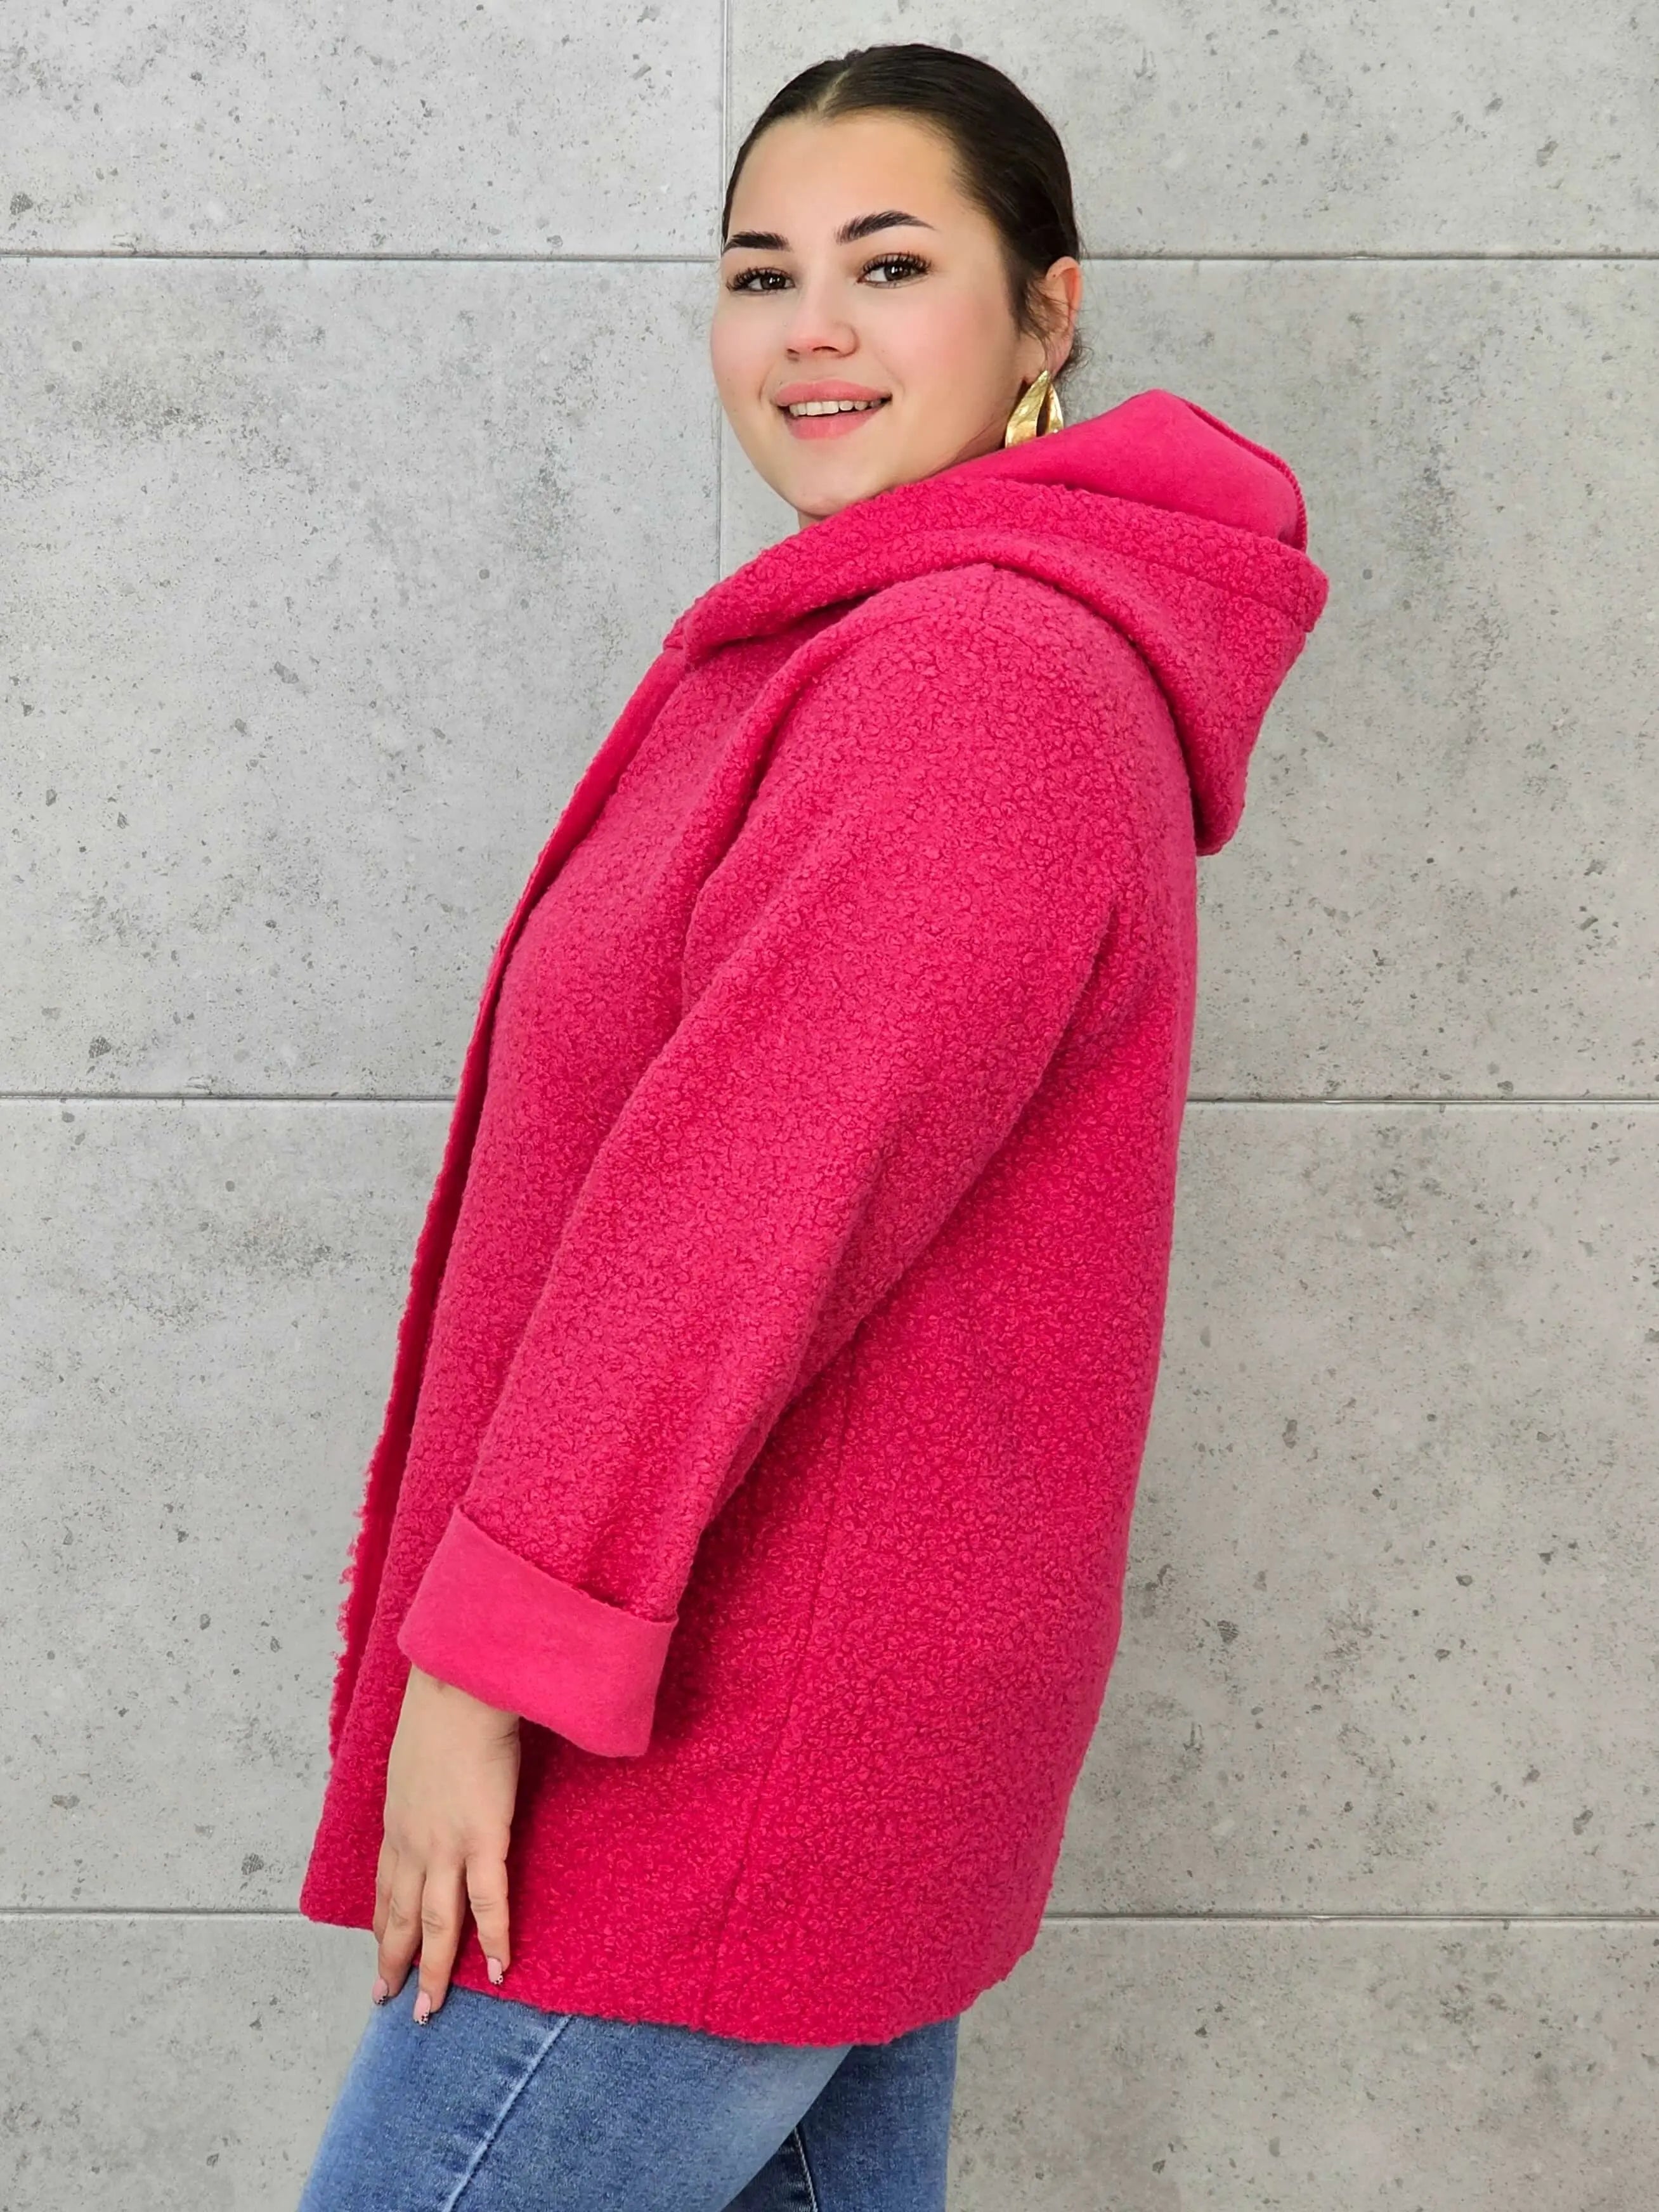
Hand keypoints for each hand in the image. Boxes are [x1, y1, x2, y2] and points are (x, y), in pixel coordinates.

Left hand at [372, 1662, 521, 2020]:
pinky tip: (498, 1969)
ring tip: (431, 2008)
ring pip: (436, 1923)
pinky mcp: (484, 1839)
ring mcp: (446, 1845)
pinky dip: (493, 1939)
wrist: (460, 1690)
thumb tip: (429, 1784)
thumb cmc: (442, 1710)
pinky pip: (488, 1902)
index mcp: (397, 1821)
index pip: (386, 1886)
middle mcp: (413, 1843)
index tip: (380, 1952)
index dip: (382, 1924)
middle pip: (401, 1915)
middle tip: (389, 2000)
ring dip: (434, 1969)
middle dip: (395, 1962)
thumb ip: (420, 1781)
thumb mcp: (413, 1755)